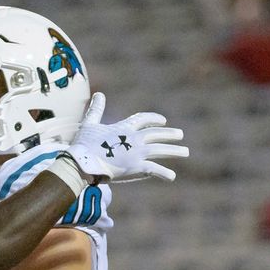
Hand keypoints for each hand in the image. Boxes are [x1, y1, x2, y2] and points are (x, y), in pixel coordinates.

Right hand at [61, 93, 187, 183]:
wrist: (83, 161)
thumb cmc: (84, 144)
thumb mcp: (90, 124)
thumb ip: (96, 110)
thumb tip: (99, 93)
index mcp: (123, 127)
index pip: (143, 119)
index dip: (153, 119)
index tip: (163, 121)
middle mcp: (134, 138)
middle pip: (156, 134)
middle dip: (169, 134)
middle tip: (180, 135)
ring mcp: (136, 153)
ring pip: (160, 149)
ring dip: (174, 150)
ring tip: (185, 151)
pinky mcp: (136, 167)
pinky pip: (154, 169)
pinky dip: (164, 173)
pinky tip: (172, 176)